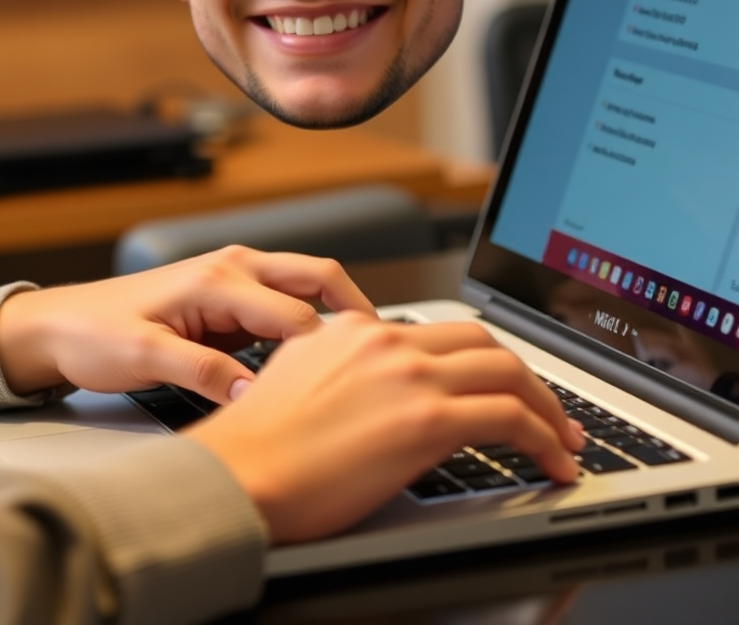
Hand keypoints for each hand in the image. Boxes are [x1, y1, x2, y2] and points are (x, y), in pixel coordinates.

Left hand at [0, 245, 375, 401]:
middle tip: (384, 353)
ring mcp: (233, 280)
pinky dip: (309, 325)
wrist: (61, 325)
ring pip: (306, 286)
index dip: (326, 353)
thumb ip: (203, 372)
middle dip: (355, 310)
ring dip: (335, 316)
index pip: (296, 315)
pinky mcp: (228, 298)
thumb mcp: (145, 356)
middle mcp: (233, 268)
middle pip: (317, 277)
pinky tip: (316, 361)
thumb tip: (255, 392)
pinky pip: (283, 304)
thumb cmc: (95, 333)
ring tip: (359, 360)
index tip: (351, 385)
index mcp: (219, 278)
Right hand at [187, 311, 584, 543]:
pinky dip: (544, 438)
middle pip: (482, 341)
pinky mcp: (425, 418)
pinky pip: (510, 417)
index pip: (438, 333)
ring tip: (563, 438)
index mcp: (355, 329)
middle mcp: (386, 340)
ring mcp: (408, 375)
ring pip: (507, 371)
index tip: (496, 385)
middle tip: (546, 409)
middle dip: (525, 376)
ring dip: (546, 406)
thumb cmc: (258, 444)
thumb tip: (379, 394)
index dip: (479, 360)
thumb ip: (346, 371)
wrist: (239, 473)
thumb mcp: (301, 380)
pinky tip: (553, 462)